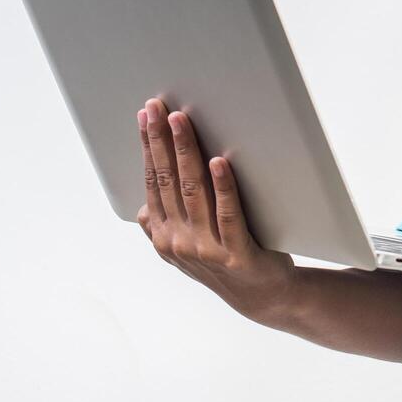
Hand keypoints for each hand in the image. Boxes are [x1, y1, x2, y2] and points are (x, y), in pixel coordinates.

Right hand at [136, 97, 297, 321]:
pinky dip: (223, 186)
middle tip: (158, 106)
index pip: (152, 180)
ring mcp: (204, 248)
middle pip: (167, 179)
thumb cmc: (223, 258)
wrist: (260, 295)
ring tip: (182, 121)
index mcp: (162, 233)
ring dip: (186, 151)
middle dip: (160, 139)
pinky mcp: (234, 253)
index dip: (148, 146)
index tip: (146, 115)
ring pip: (192, 190)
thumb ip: (163, 223)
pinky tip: (219, 161)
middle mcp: (177, 240)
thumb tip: (142, 207)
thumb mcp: (185, 243)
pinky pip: (228, 214)